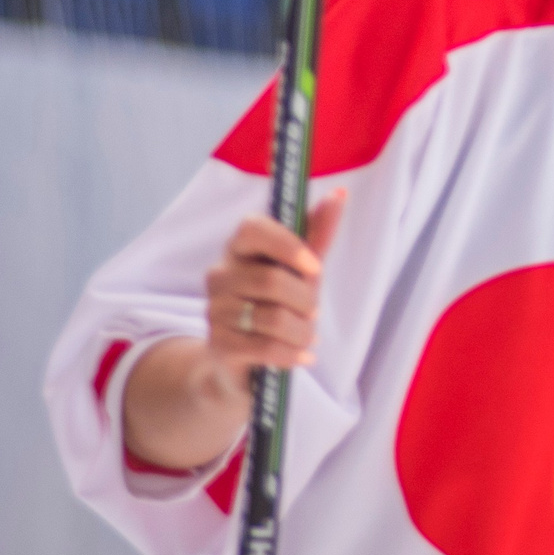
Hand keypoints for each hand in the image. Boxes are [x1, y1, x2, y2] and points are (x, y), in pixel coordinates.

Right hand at [122, 192, 345, 471]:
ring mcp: (214, 310)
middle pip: (271, 280)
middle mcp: (219, 275)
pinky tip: (302, 356)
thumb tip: (340, 194)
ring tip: (308, 336)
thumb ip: (318, 234)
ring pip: (272, 317)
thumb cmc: (279, 303)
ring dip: (303, 331)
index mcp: (239, 248)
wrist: (245, 360)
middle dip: (306, 300)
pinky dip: (293, 353)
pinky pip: (265, 347)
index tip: (315, 267)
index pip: (252, 228)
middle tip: (313, 312)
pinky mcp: (218, 345)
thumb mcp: (302, 269)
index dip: (287, 245)